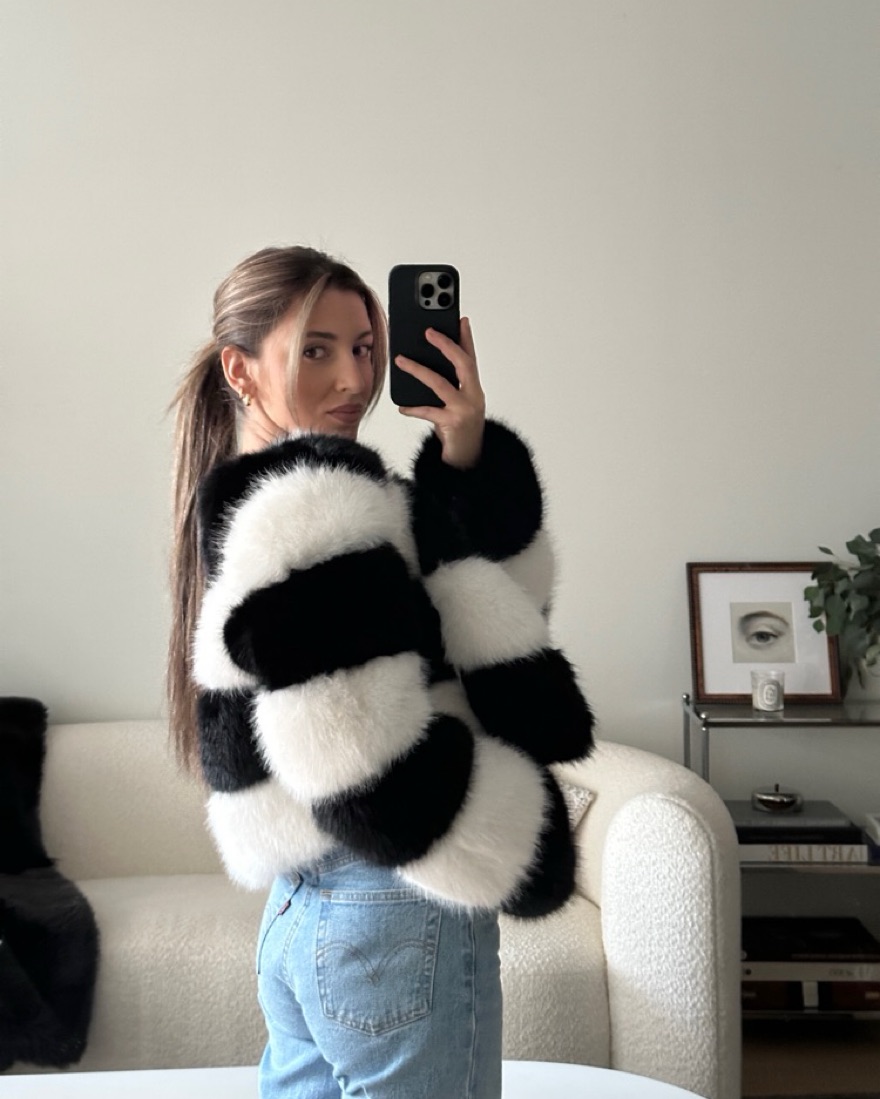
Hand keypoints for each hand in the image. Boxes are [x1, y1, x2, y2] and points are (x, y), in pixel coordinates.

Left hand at [395, 317, 484, 468]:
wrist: (468, 461)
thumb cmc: (458, 432)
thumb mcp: (456, 405)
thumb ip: (447, 386)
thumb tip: (424, 366)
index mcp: (474, 390)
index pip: (471, 358)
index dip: (466, 338)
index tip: (461, 318)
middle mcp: (474, 397)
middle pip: (463, 364)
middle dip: (446, 345)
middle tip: (429, 331)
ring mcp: (465, 410)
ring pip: (441, 384)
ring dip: (419, 370)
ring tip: (401, 361)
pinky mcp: (453, 424)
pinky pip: (430, 411)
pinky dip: (414, 408)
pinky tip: (402, 407)